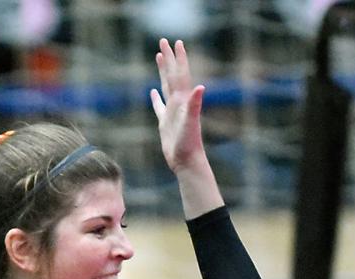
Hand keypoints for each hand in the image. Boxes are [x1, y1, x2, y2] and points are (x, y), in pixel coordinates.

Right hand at [150, 38, 205, 173]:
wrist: (187, 162)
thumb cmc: (189, 144)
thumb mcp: (191, 122)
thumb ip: (195, 104)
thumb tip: (201, 87)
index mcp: (183, 100)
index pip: (180, 74)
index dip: (178, 58)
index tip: (176, 42)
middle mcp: (178, 103)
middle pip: (172, 75)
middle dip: (169, 58)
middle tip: (163, 41)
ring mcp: (172, 112)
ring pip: (165, 86)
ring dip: (162, 72)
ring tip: (159, 58)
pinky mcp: (165, 123)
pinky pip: (159, 107)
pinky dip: (156, 98)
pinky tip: (153, 92)